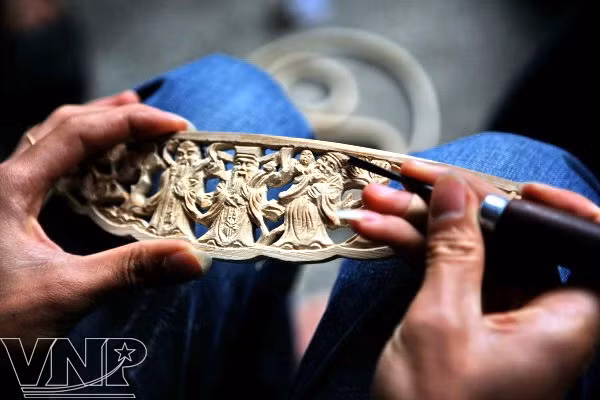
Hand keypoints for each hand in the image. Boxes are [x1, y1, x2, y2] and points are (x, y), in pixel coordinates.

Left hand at [0, 91, 210, 347]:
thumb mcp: (65, 293)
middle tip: (152, 112)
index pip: (79, 134)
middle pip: (60, 127)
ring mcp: (3, 199)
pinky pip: (46, 172)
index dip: (132, 122)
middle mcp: (4, 183)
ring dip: (92, 130)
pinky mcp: (8, 218)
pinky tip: (97, 174)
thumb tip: (194, 258)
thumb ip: (131, 271)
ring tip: (126, 125)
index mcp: (10, 187)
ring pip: (49, 145)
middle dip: (110, 114)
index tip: (175, 126)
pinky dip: (79, 160)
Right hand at [347, 161, 599, 399]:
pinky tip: (376, 234)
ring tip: (373, 205)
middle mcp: (538, 314)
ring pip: (468, 252)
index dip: (556, 209)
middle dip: (451, 207)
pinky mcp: (465, 321)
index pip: (582, 244)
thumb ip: (454, 250)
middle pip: (510, 239)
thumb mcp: (442, 322)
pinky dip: (412, 253)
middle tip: (407, 181)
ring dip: (418, 226)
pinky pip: (446, 272)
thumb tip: (457, 188)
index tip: (512, 188)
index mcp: (564, 320)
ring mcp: (498, 317)